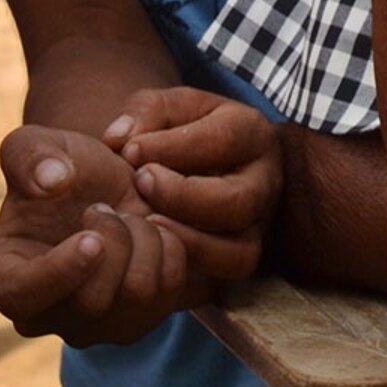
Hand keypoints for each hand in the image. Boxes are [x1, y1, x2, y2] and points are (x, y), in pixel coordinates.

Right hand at [0, 126, 199, 345]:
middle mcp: (47, 316)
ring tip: (130, 215)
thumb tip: (50, 181)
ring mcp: (96, 325)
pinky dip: (173, 251)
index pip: (24, 297)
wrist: (106, 184)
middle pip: (92, 302)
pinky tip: (155, 229)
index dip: (60, 272)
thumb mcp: (35, 144)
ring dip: (146, 242)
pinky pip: (172, 293)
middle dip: (115, 241)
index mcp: (6, 279)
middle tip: (106, 206)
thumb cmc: (62, 166)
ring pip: (137, 298)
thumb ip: (29, 156)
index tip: (92, 239)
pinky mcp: (141, 318)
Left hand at [106, 87, 282, 281]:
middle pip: (239, 201)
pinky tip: (154, 252)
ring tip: (146, 224)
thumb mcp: (167, 110)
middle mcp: (266, 181)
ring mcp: (258, 225)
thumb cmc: (178, 132)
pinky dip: (190, 269)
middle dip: (183, 196)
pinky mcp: (241, 256)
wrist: (194, 164)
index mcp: (252, 134)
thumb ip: (144, 113)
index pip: (225, 140)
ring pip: (240, 251)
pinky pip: (225, 277)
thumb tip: (120, 140)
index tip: (128, 150)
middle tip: (140, 183)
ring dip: (189, 242)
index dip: (173, 147)